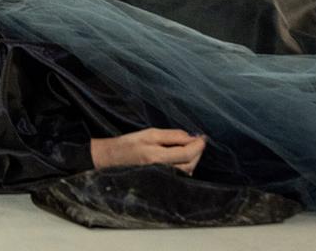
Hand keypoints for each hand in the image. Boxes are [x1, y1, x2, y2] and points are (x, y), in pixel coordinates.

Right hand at [89, 128, 205, 174]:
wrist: (113, 159)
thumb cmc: (129, 144)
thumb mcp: (149, 134)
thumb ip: (171, 135)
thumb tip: (191, 137)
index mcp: (157, 157)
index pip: (187, 153)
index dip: (198, 145)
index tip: (202, 137)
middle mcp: (162, 171)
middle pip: (190, 163)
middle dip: (197, 151)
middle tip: (197, 139)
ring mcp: (163, 178)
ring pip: (187, 170)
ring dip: (193, 158)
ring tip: (189, 146)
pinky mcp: (163, 181)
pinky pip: (181, 175)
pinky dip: (186, 164)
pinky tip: (181, 156)